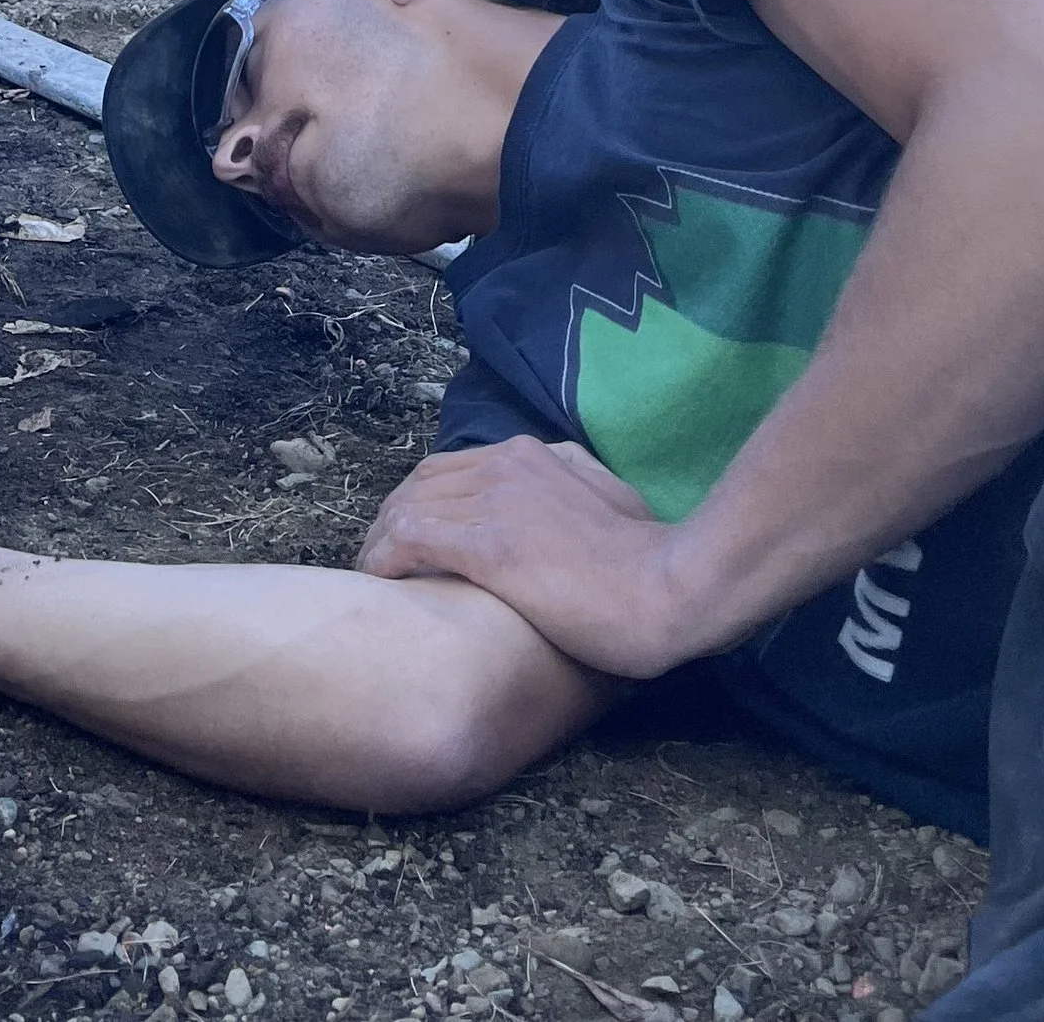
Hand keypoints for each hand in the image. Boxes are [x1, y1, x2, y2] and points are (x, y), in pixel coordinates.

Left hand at [357, 437, 695, 677]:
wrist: (671, 590)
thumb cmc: (652, 564)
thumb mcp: (615, 504)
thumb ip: (581, 489)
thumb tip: (567, 502)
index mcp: (538, 455)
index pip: (453, 466)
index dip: (423, 500)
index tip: (411, 535)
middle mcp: (508, 465)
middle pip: (422, 482)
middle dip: (392, 517)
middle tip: (379, 557)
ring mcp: (497, 501)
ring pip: (409, 507)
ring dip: (380, 540)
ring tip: (371, 575)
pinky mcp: (489, 544)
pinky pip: (411, 538)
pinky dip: (385, 556)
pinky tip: (377, 579)